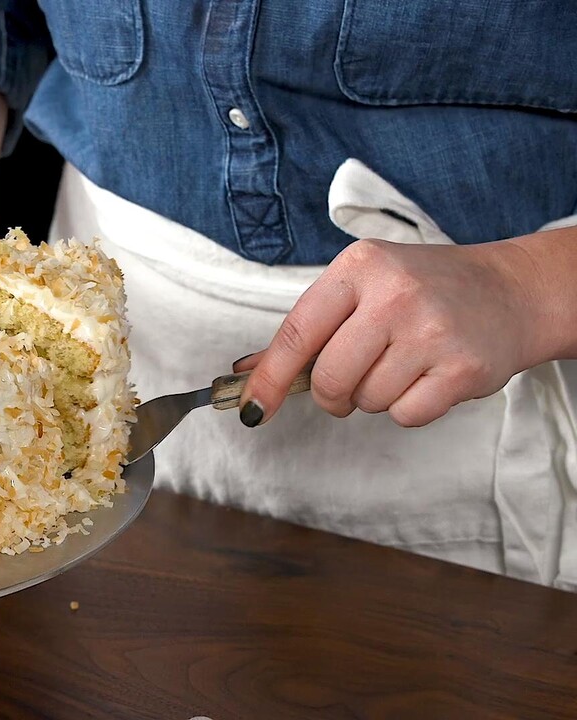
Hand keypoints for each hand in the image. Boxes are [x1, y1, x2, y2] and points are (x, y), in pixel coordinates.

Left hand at [234, 237, 552, 427]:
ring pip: (368, 400)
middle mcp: (396, 295)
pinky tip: (427, 377)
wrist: (511, 291)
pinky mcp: (463, 368)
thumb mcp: (363, 286)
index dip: (270, 378)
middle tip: (348, 386)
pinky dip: (409, 408)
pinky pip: (406, 415)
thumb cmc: (424, 290)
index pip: (297, 332)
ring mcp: (433, 331)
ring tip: (403, 364)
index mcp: (360, 267)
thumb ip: (308, 328)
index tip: (252, 408)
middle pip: (331, 378)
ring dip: (375, 396)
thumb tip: (247, 371)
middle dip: (332, 395)